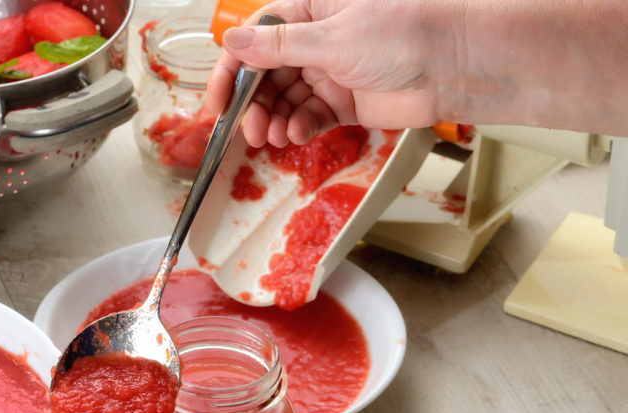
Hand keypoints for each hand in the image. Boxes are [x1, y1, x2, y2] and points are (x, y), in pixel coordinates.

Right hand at [204, 0, 447, 146]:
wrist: (456, 65)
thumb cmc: (406, 34)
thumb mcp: (333, 36)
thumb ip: (279, 45)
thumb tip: (234, 40)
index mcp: (308, 11)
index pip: (254, 40)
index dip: (231, 71)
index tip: (218, 103)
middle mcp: (315, 40)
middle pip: (265, 76)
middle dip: (253, 105)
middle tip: (250, 130)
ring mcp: (330, 71)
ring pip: (284, 100)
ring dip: (273, 120)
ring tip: (273, 137)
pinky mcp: (345, 101)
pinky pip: (308, 117)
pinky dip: (298, 128)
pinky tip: (296, 135)